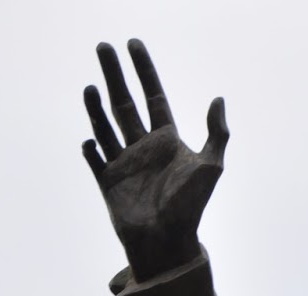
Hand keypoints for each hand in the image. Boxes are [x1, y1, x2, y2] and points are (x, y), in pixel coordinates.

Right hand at [81, 40, 228, 279]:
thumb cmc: (191, 206)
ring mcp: (124, 163)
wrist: (168, 241)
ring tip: (91, 85)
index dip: (144, 69)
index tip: (133, 44)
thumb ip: (216, 133)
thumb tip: (218, 99)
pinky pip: (95, 158)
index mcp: (166, 139)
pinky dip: (90, 147)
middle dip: (114, 74)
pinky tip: (89, 138)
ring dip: (96, 105)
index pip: (153, 95)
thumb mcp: (211, 166)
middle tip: (103, 46)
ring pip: (105, 125)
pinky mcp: (107, 182)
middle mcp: (143, 147)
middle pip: (124, 102)